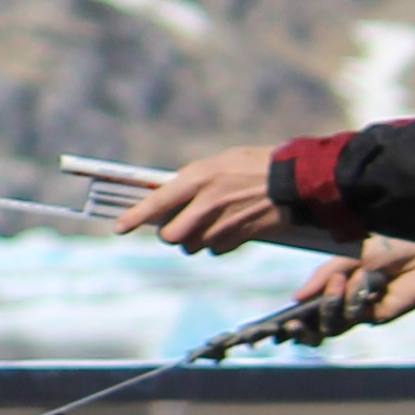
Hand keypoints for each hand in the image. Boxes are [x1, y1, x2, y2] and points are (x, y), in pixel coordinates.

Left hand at [119, 144, 288, 253]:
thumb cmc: (255, 165)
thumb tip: (168, 200)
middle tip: (180, 224)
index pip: (157, 202)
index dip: (135, 217)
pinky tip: (231, 227)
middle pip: (171, 235)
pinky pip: (216, 250)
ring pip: (192, 246)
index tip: (119, 228)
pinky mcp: (239, 238)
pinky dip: (219, 244)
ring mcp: (223, 223)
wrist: (295, 180)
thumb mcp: (219, 164)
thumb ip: (193, 182)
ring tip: (212, 222)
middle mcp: (206, 203)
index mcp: (198, 178)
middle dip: (172, 233)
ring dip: (196, 240)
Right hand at [303, 236, 414, 328]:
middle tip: (292, 325)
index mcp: (336, 284)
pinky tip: (366, 284)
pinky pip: (354, 316)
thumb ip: (322, 276)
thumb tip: (296, 298)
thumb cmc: (390, 246)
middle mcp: (346, 301)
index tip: (277, 324)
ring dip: (330, 306)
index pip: (309, 307)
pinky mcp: (377, 316)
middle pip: (316, 326)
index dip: (293, 317)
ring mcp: (360, 311)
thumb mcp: (348, 255)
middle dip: (301, 328)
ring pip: (332, 325)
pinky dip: (353, 301)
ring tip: (340, 283)